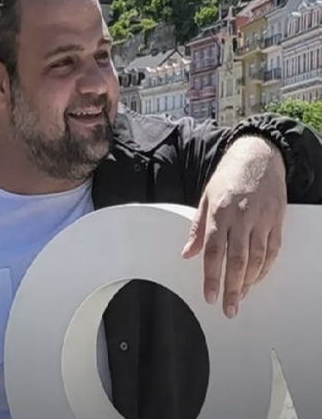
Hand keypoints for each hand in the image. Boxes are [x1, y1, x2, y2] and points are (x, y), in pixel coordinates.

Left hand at [181, 136, 286, 317]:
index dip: (211, 276)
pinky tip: (256, 279)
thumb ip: (197, 228)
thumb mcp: (206, 198)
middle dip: (232, 287)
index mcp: (219, 213)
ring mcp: (262, 219)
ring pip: (257, 258)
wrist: (260, 156)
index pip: (213, 251)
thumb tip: (187, 252)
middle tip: (228, 308)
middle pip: (236, 260)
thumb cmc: (229, 177)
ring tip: (241, 298)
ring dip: (249, 282)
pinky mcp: (277, 220)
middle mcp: (241, 218)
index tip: (210, 296)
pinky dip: (265, 268)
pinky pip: (273, 250)